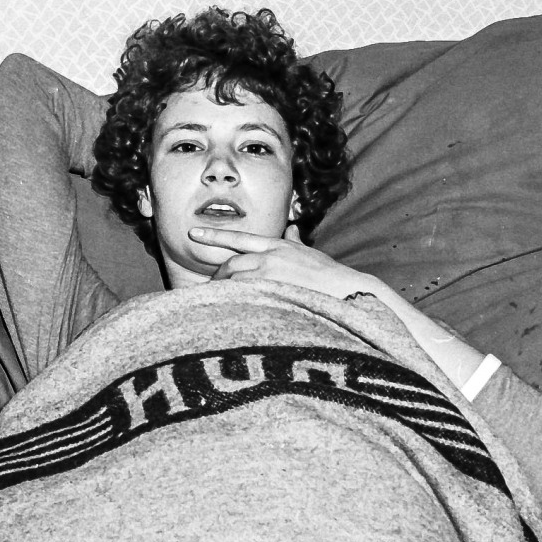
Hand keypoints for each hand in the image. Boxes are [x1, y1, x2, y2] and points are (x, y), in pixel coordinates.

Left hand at [188, 224, 379, 300]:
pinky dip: (234, 304)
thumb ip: (297, 242)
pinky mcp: (272, 295)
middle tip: (213, 290)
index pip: (240, 238)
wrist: (349, 291)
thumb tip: (293, 229)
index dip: (215, 236)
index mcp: (278, 246)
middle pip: (231, 264)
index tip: (193, 234)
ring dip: (224, 293)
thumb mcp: (311, 254)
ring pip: (234, 282)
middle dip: (218, 277)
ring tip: (219, 306)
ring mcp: (270, 277)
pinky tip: (229, 312)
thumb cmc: (331, 277)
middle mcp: (271, 258)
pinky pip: (243, 299)